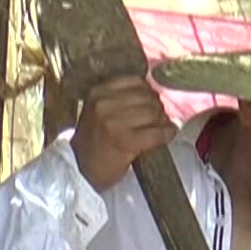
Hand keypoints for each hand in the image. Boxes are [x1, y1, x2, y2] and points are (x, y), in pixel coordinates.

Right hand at [72, 76, 176, 190]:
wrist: (81, 168)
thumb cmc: (94, 139)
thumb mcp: (98, 110)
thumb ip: (120, 97)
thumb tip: (154, 90)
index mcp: (98, 93)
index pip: (136, 81)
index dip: (149, 91)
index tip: (151, 101)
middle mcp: (104, 105)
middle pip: (148, 97)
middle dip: (158, 107)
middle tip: (159, 117)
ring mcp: (115, 123)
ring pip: (154, 113)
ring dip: (164, 121)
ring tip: (163, 126)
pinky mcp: (127, 142)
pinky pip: (158, 133)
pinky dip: (167, 133)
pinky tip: (168, 134)